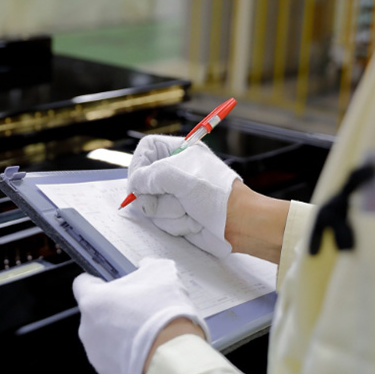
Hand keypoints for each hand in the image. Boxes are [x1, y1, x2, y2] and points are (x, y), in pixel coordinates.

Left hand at [72, 257, 209, 373]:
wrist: (173, 360)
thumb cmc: (164, 316)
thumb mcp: (163, 275)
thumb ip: (149, 266)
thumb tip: (146, 266)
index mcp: (93, 301)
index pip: (82, 284)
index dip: (99, 282)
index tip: (112, 285)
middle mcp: (87, 329)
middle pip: (96, 313)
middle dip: (115, 311)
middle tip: (140, 310)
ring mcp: (96, 354)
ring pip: (105, 338)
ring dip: (120, 334)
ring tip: (147, 333)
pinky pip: (114, 359)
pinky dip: (127, 355)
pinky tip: (148, 352)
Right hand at [128, 135, 239, 258]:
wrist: (240, 224)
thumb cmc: (217, 194)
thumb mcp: (178, 177)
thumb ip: (149, 176)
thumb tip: (134, 186)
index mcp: (179, 151)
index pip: (146, 149)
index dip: (138, 165)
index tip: (137, 182)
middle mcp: (174, 172)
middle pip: (142, 181)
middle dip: (156, 196)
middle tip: (174, 198)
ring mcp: (174, 195)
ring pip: (150, 205)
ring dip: (169, 212)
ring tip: (190, 210)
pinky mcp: (176, 214)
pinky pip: (161, 220)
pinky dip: (176, 223)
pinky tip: (193, 221)